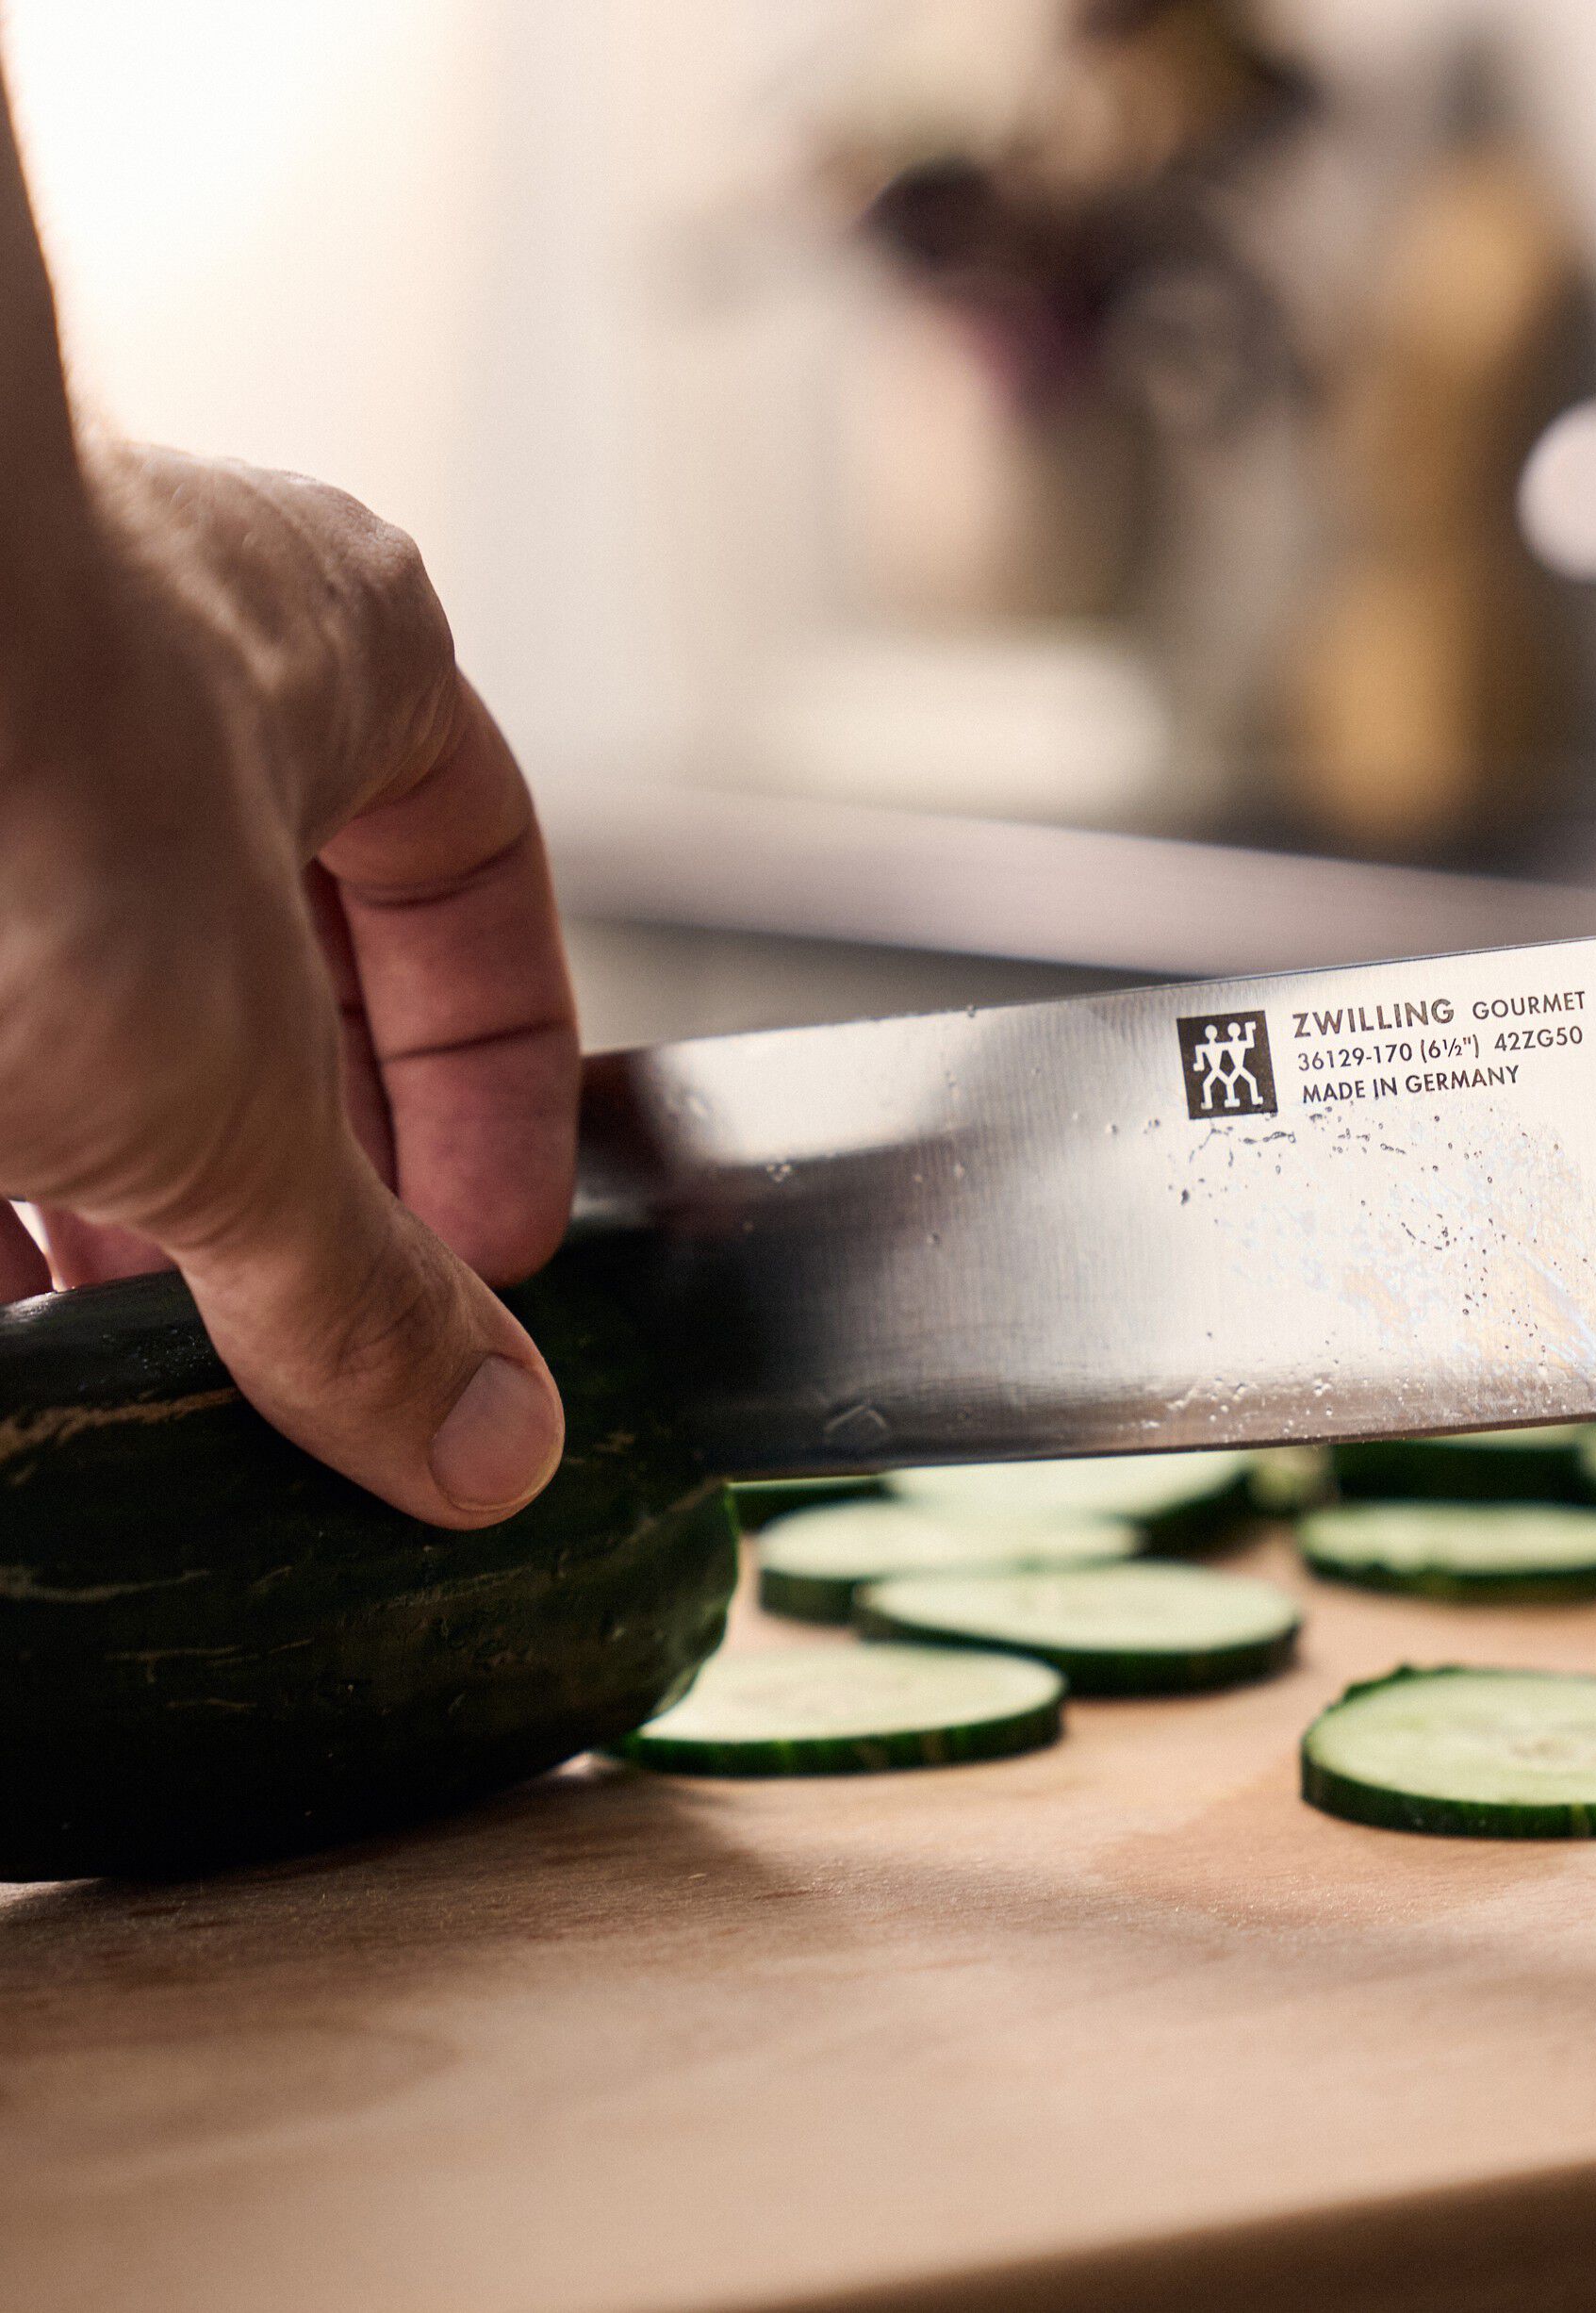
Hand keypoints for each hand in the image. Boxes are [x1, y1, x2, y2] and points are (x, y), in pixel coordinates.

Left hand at [0, 444, 578, 1521]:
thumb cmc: (5, 753)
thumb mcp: (235, 1100)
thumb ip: (365, 1285)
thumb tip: (483, 1441)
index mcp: (340, 651)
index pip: (482, 884)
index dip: (504, 1090)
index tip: (492, 1246)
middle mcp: (158, 665)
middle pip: (281, 967)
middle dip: (293, 1177)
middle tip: (306, 1331)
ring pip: (100, 998)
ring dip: (120, 1201)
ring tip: (124, 1362)